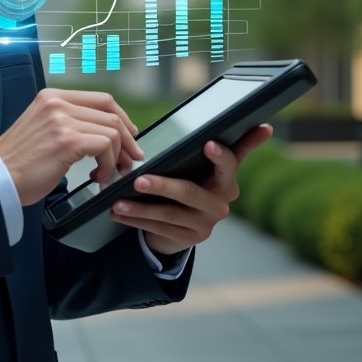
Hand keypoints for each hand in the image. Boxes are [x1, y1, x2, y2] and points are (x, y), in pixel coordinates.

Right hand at [0, 88, 143, 205]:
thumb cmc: (19, 161)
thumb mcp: (43, 128)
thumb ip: (68, 122)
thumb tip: (103, 132)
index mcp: (52, 97)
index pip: (101, 99)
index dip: (121, 118)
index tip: (128, 135)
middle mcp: (57, 103)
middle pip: (111, 112)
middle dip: (127, 138)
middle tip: (129, 158)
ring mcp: (62, 120)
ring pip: (111, 130)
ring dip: (117, 156)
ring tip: (107, 172)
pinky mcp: (67, 140)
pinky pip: (105, 146)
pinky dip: (108, 164)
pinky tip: (98, 176)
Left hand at [109, 124, 273, 256]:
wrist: (187, 221)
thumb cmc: (190, 179)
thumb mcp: (199, 164)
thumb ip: (204, 147)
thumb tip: (244, 123)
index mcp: (226, 178)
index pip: (229, 164)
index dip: (221, 155)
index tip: (209, 144)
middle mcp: (221, 202)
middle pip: (190, 192)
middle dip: (162, 186)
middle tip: (139, 180)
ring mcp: (206, 223)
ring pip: (170, 213)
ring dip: (140, 208)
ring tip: (118, 202)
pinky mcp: (191, 238)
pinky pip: (159, 228)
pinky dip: (136, 220)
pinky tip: (118, 213)